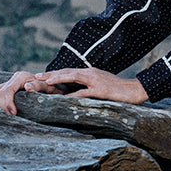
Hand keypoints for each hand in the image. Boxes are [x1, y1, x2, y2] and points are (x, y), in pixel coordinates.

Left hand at [0, 68, 147, 114]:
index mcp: (89, 73)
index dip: (53, 73)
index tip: (39, 76)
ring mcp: (95, 81)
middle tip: (35, 77)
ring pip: (73, 78)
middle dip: (50, 75)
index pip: (68, 72)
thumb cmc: (119, 90)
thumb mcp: (101, 86)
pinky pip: (85, 92)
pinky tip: (64, 98)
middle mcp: (90, 74)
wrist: (135, 90)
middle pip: (66, 72)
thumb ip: (88, 88)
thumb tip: (75, 94)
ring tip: (45, 81)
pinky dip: (74, 94)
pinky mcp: (101, 90)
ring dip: (58, 79)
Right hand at [0, 70, 62, 114]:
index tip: (14, 114)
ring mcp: (11, 82)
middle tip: (11, 117)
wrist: (54, 86)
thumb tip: (27, 86)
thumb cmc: (53, 87)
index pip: (7, 91)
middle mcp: (15, 78)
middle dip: (3, 106)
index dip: (8, 103)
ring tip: (9, 115)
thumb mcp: (49, 87)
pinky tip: (6, 111)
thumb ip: (38, 86)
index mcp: (21, 77)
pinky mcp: (9, 88)